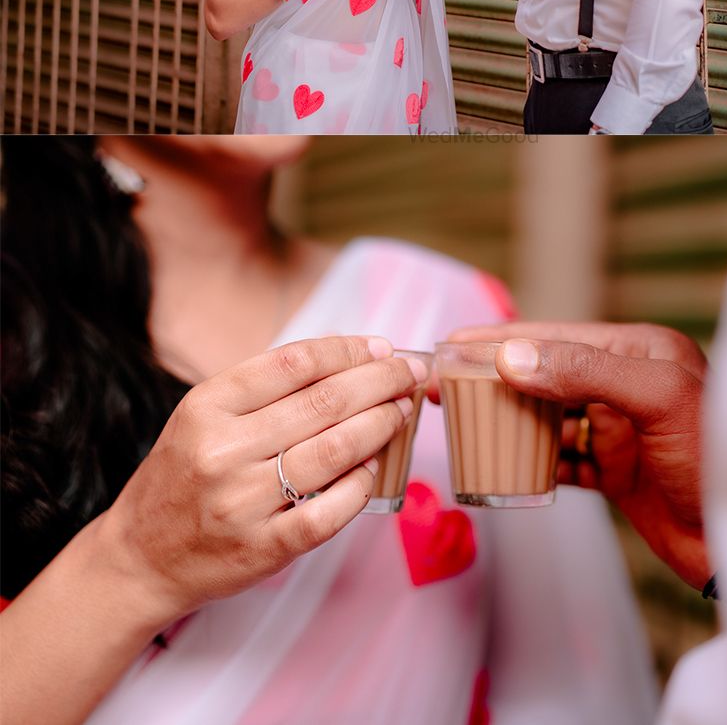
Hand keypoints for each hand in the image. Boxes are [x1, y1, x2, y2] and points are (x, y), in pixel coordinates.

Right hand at [99, 337, 425, 624]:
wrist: (139, 557)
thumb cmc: (185, 475)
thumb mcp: (204, 414)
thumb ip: (266, 388)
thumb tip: (351, 360)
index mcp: (208, 406)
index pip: (295, 362)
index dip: (349, 350)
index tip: (383, 348)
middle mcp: (223, 450)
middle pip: (324, 402)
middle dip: (380, 382)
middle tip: (410, 373)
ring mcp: (242, 503)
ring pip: (334, 452)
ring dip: (380, 426)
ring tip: (402, 411)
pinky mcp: (262, 549)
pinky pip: (329, 512)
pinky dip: (361, 486)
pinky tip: (375, 468)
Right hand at [440, 321, 709, 589]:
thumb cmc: (717, 458)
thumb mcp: (658, 398)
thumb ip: (586, 370)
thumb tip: (514, 356)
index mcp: (641, 351)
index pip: (557, 335)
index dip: (502, 338)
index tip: (453, 341)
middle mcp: (628, 384)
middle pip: (544, 373)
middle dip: (493, 376)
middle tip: (443, 381)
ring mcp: (620, 428)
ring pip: (547, 416)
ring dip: (506, 418)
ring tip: (461, 418)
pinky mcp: (617, 471)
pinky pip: (560, 459)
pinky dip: (530, 461)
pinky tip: (502, 464)